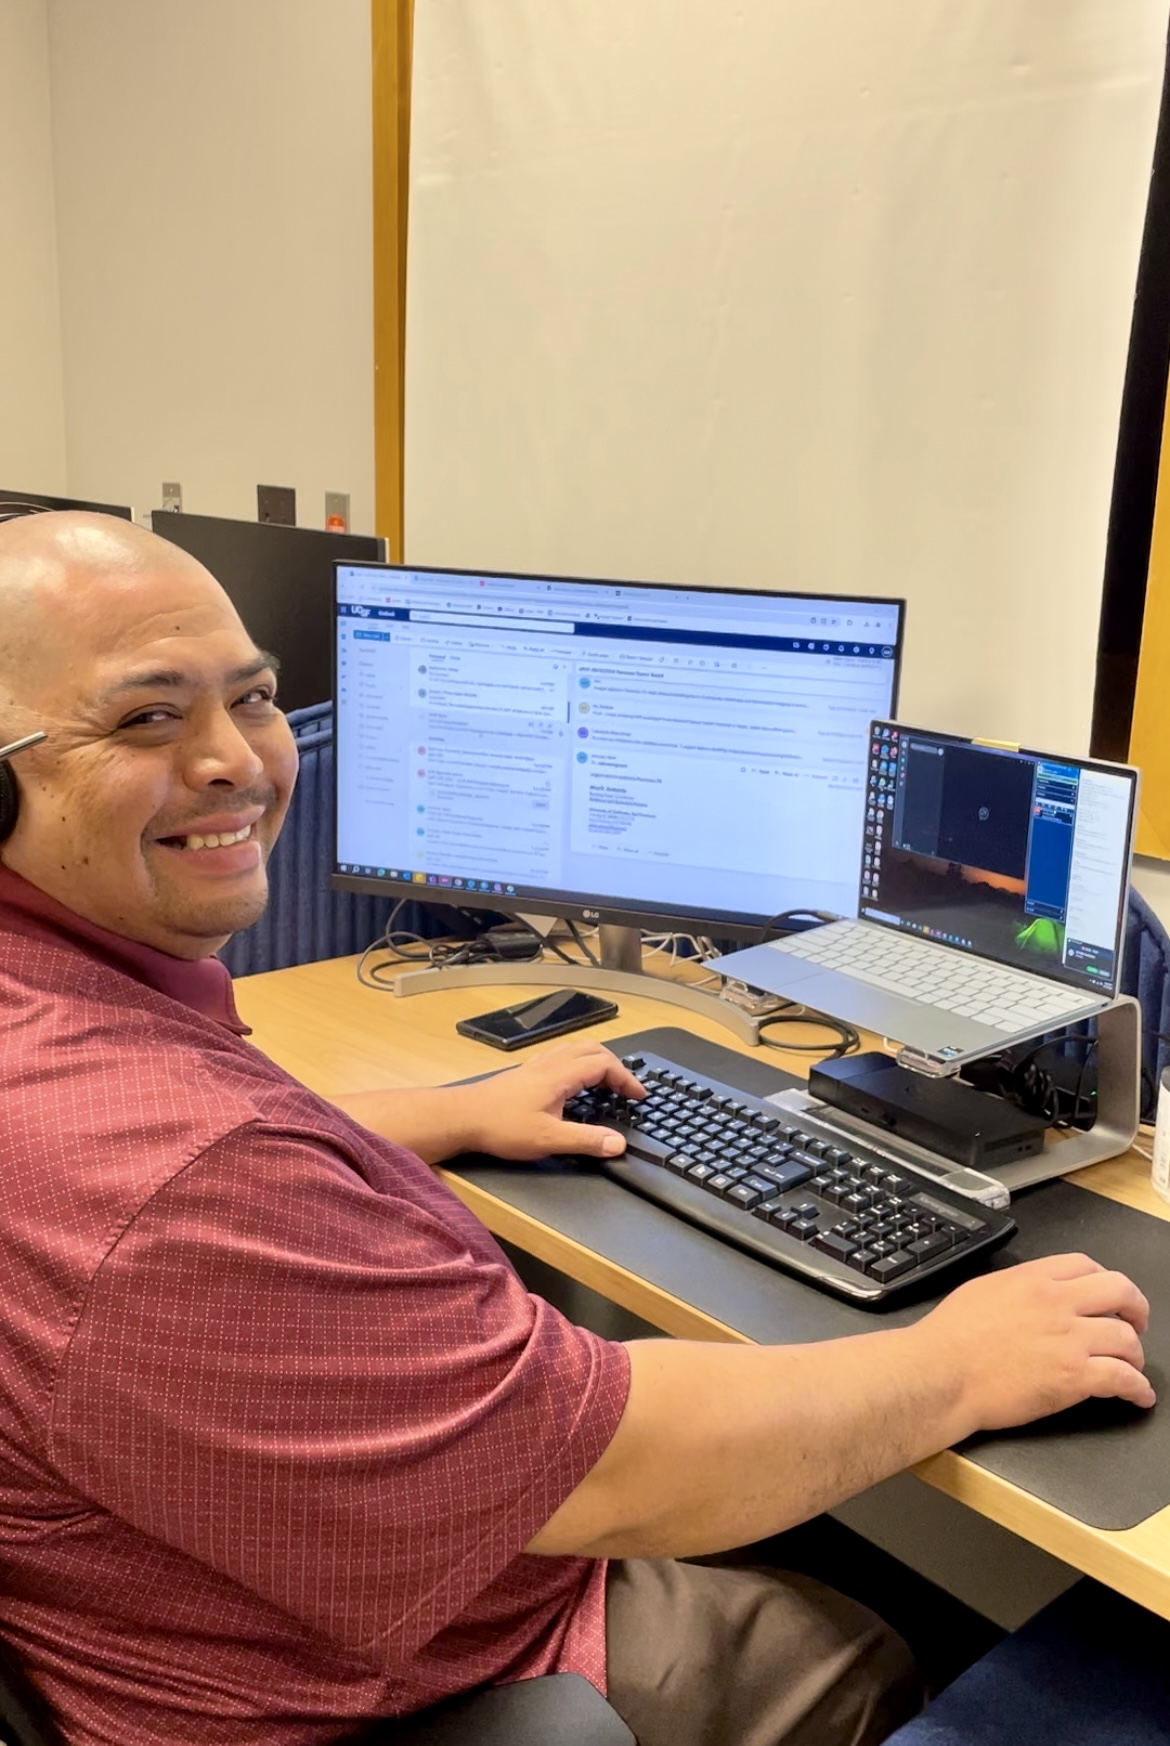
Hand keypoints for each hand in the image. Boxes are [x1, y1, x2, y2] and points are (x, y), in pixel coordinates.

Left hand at [463, 1039, 644, 1160]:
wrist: (462, 1117)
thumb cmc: (501, 1126)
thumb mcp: (548, 1139)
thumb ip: (585, 1141)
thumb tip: (618, 1143)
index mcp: (560, 1075)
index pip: (604, 1064)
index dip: (626, 1078)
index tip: (638, 1096)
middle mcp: (550, 1063)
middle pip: (593, 1050)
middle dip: (616, 1066)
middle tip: (627, 1089)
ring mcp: (536, 1065)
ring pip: (575, 1049)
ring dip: (597, 1060)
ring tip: (606, 1081)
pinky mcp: (524, 1072)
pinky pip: (560, 1056)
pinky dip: (577, 1063)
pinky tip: (572, 1082)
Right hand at [916, 1253, 1153, 1436]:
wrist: (942, 1374)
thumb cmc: (949, 1338)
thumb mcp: (981, 1291)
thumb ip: (1016, 1288)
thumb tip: (1032, 1294)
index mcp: (1032, 1279)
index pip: (1085, 1265)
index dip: (1104, 1280)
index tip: (1108, 1295)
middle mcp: (1056, 1303)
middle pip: (1119, 1291)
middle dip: (1136, 1307)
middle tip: (1137, 1322)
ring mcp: (1069, 1340)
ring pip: (1127, 1338)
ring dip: (1135, 1354)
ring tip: (1132, 1366)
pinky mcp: (1074, 1377)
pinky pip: (1123, 1378)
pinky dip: (1138, 1388)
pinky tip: (1138, 1395)